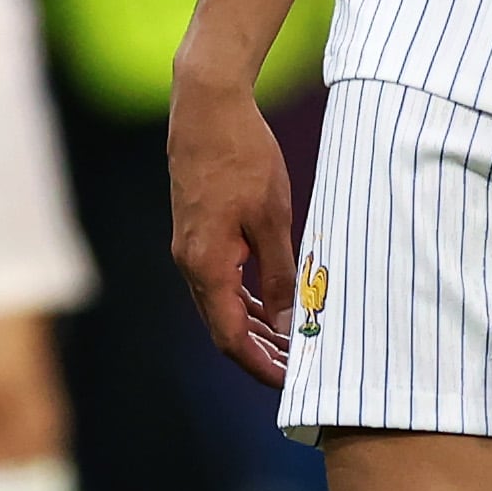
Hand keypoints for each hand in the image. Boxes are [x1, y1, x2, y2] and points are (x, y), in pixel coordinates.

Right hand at [167, 67, 298, 386]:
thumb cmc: (244, 157)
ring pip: (222, 304)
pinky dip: (246, 297)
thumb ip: (280, 273)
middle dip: (260, 352)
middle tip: (300, 369)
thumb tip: (290, 322)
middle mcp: (190, 263)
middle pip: (224, 326)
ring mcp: (190, 247)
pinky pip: (220, 279)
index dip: (260, 365)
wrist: (208, 107)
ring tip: (293, 342)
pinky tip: (273, 302)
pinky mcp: (197, 231)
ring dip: (255, 326)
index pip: (230, 337)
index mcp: (207, 266)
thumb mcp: (273, 218)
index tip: (291, 383)